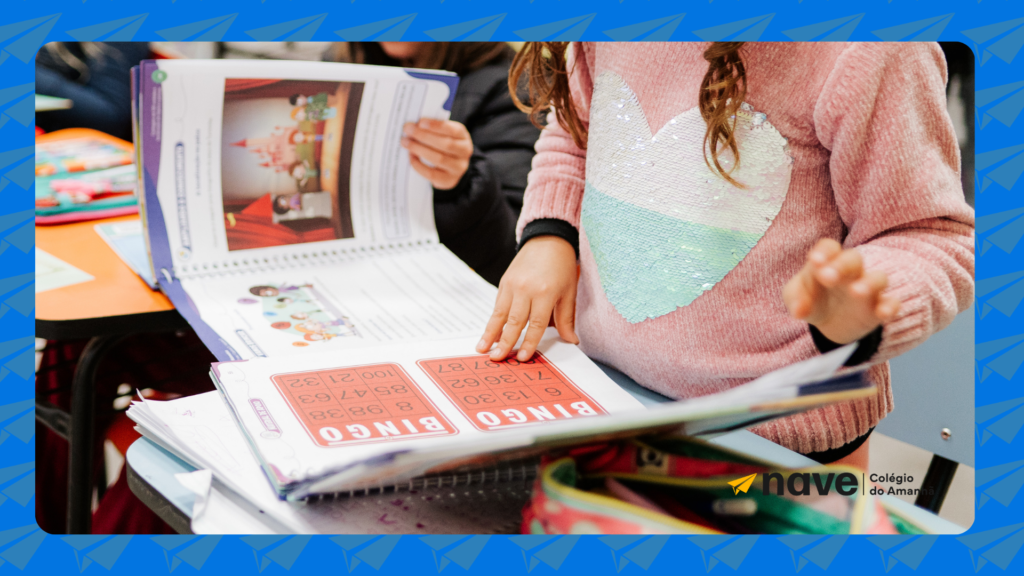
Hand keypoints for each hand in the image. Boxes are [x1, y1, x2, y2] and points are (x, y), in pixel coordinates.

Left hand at [401, 119, 472, 189]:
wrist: (451, 168)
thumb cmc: (443, 145)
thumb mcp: (444, 134)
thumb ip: (433, 129)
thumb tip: (414, 124)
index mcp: (463, 137)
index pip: (453, 130)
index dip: (437, 126)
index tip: (420, 122)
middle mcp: (464, 152)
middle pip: (446, 144)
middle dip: (424, 136)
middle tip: (408, 129)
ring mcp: (458, 168)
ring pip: (439, 159)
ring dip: (419, 149)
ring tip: (405, 142)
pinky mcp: (448, 181)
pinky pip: (431, 173)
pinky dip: (419, 164)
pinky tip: (411, 156)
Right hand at [476, 236, 578, 361]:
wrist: (548, 239)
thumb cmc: (561, 266)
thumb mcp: (569, 292)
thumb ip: (566, 318)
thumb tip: (571, 341)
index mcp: (544, 292)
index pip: (535, 324)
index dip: (529, 342)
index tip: (523, 357)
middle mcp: (525, 289)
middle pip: (514, 321)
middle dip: (505, 342)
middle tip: (497, 358)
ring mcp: (512, 284)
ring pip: (499, 314)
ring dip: (490, 333)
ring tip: (482, 348)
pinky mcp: (504, 282)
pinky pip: (497, 304)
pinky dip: (493, 320)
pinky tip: (489, 333)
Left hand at [783, 239, 899, 344]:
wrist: (828, 323)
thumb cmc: (810, 300)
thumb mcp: (796, 298)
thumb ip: (795, 300)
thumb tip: (798, 311)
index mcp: (828, 262)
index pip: (829, 248)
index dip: (824, 252)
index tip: (814, 261)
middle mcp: (850, 272)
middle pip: (854, 258)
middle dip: (843, 265)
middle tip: (828, 277)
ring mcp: (867, 289)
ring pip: (878, 278)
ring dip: (869, 283)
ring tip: (856, 291)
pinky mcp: (878, 308)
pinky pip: (891, 303)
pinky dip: (890, 306)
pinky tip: (882, 313)